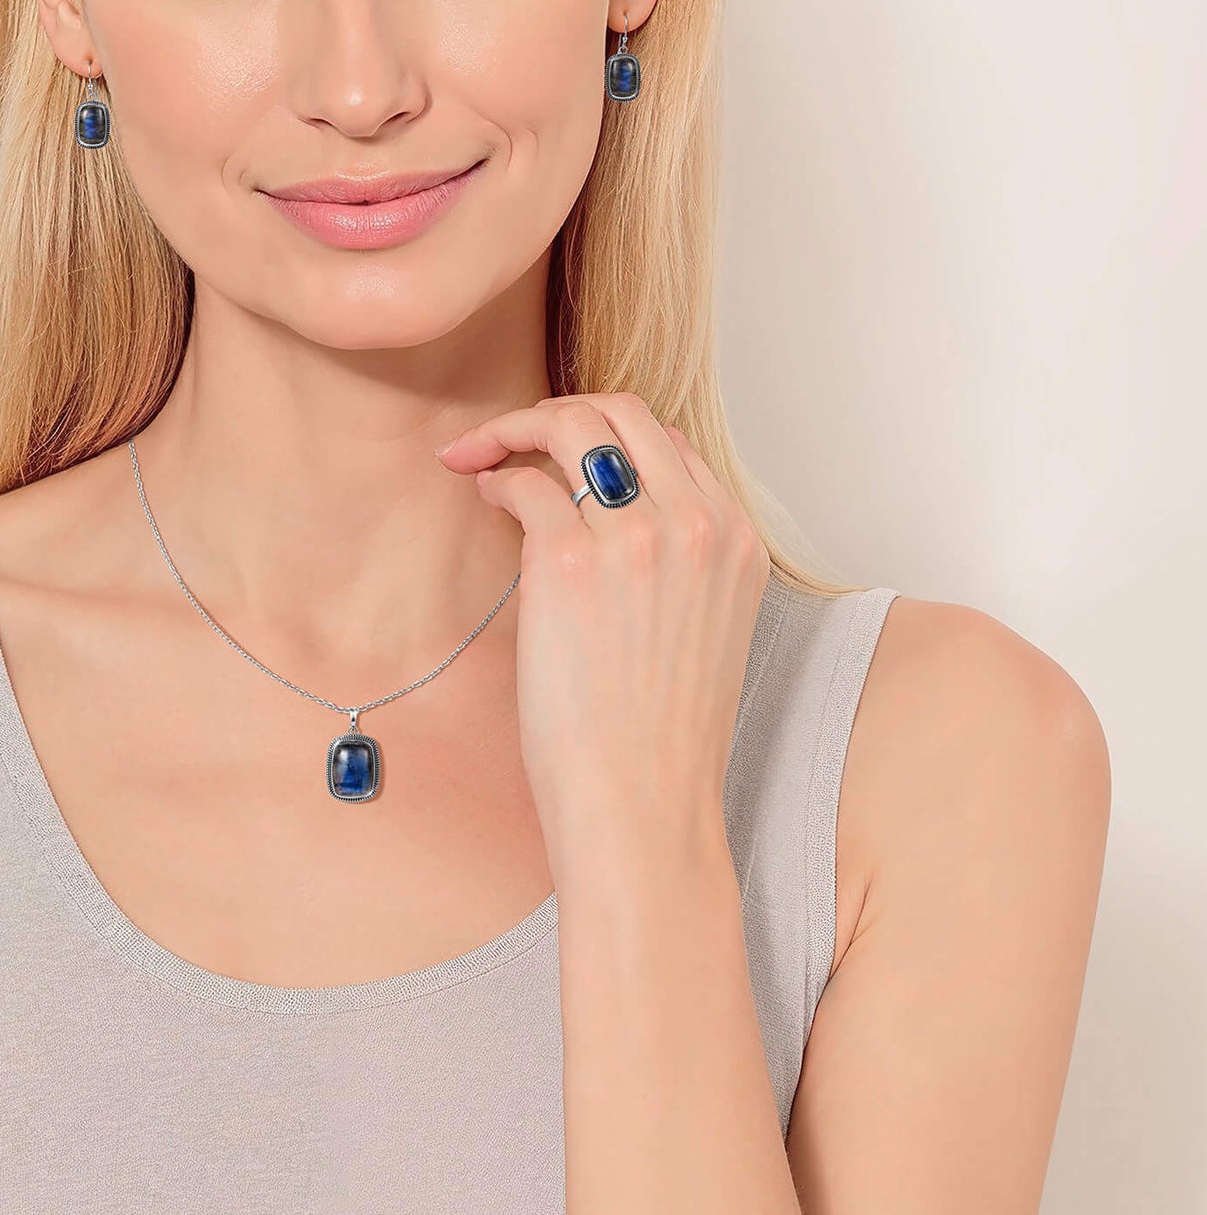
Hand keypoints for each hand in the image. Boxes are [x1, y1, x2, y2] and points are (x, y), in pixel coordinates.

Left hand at [435, 392, 770, 882]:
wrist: (643, 804)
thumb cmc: (659, 733)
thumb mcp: (702, 625)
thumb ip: (675, 556)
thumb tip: (603, 504)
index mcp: (737, 539)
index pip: (667, 441)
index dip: (604, 435)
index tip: (559, 452)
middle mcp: (696, 524)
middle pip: (621, 411)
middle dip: (555, 410)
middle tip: (506, 436)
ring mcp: (635, 537)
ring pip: (571, 425)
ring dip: (513, 429)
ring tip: (477, 453)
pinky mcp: (570, 562)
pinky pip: (524, 485)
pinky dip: (496, 480)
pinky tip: (483, 496)